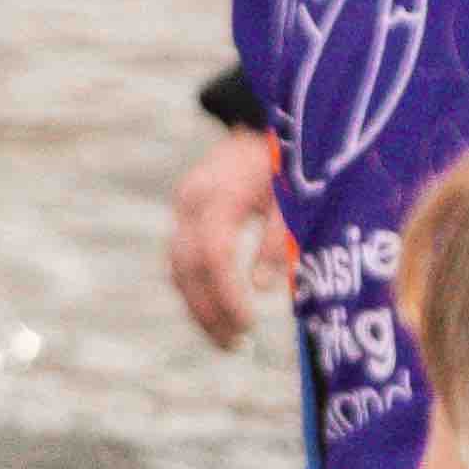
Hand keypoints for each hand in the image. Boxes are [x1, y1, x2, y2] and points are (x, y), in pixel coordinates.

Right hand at [165, 130, 292, 347]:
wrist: (263, 122)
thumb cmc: (286, 160)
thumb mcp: (291, 196)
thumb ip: (279, 239)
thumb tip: (265, 289)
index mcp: (217, 192)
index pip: (212, 255)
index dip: (227, 294)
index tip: (249, 325)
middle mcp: (189, 201)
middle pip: (186, 269)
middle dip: (208, 312)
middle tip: (237, 345)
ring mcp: (181, 209)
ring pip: (176, 270)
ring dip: (199, 309)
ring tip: (228, 341)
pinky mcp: (183, 217)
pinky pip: (181, 263)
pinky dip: (197, 293)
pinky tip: (219, 316)